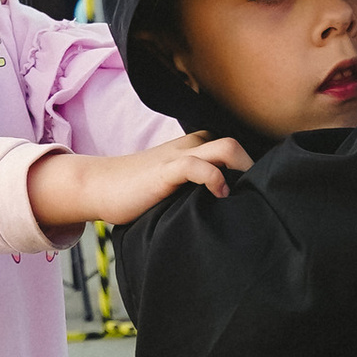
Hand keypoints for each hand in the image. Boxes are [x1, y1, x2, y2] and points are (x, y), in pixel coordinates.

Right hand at [26, 136, 249, 234]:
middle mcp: (190, 148)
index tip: (255, 193)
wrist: (99, 185)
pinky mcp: (166, 170)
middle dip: (253, 169)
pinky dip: (215, 178)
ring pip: (225, 147)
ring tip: (244, 194)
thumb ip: (195, 190)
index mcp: (194, 150)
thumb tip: (223, 211)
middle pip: (235, 144)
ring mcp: (178, 157)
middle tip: (257, 198)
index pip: (231, 148)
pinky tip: (220, 195)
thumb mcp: (172, 187)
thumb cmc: (136, 192)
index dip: (247, 169)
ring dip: (243, 168)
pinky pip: (197, 165)